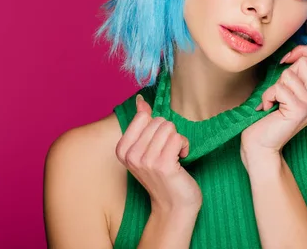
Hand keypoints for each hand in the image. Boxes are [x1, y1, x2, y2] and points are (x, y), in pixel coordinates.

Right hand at [115, 94, 202, 212]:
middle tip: (167, 153)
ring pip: (169, 128)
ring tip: (174, 157)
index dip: (156, 127)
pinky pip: (178, 138)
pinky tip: (181, 160)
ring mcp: (146, 161)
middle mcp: (131, 155)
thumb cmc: (163, 175)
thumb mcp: (147, 147)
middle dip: (168, 134)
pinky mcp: (163, 165)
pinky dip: (184, 147)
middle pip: (158, 121)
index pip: (143, 117)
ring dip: (177, 140)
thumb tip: (141, 100)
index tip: (157, 145)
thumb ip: (143, 122)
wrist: (174, 206)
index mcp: (122, 149)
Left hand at [240, 44, 306, 167]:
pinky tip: (269, 110)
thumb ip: (296, 74)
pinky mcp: (301, 110)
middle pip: (304, 63)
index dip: (302, 51)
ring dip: (273, 87)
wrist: (260, 144)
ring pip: (289, 75)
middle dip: (284, 74)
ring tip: (273, 104)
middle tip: (278, 95)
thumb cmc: (268, 115)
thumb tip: (297, 51)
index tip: (285, 60)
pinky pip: (279, 88)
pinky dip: (268, 96)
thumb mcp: (286, 90)